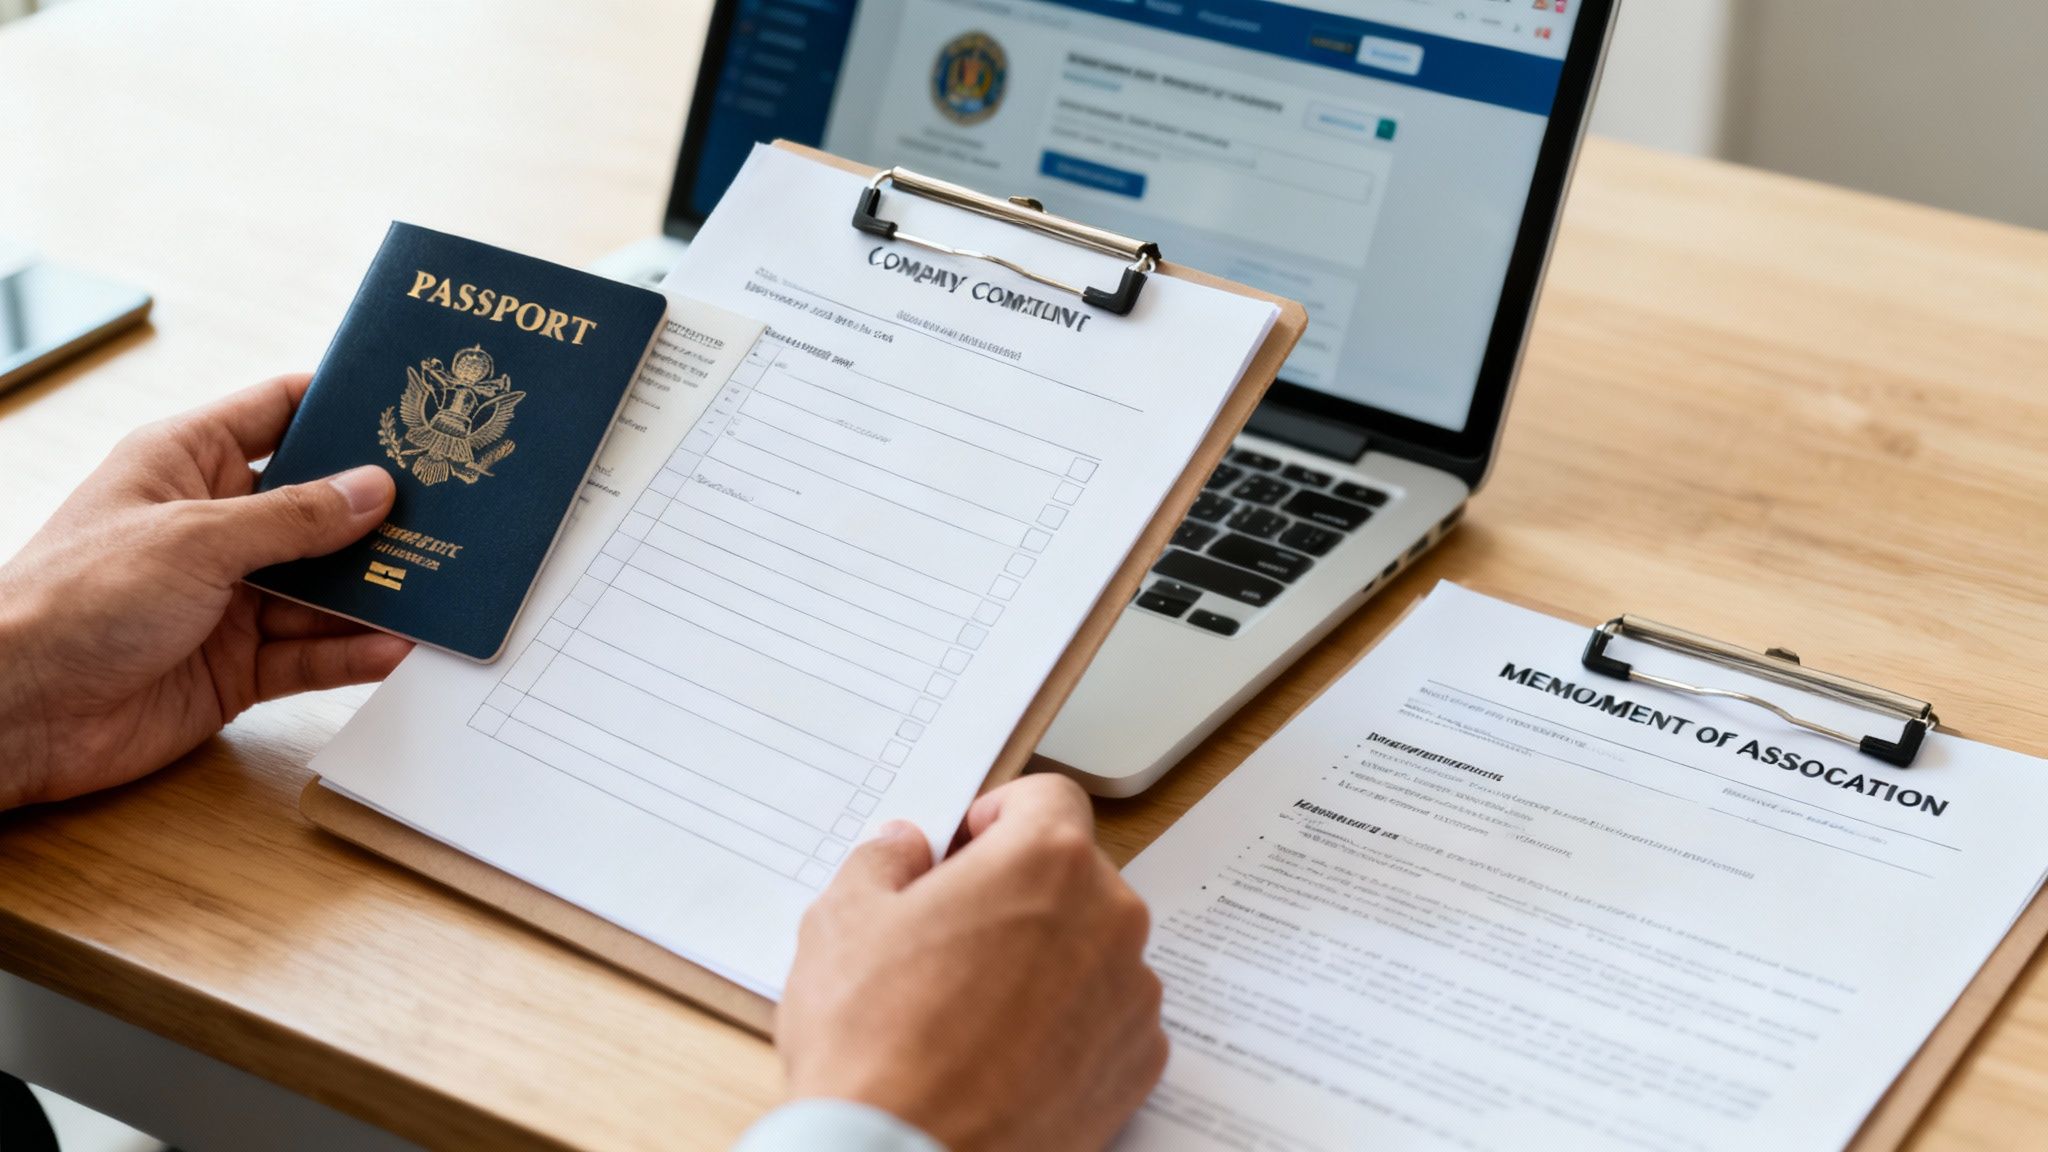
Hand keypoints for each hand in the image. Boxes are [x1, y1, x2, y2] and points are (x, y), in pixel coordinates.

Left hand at [0, 375, 411, 808]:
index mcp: (184, 464)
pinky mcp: (236, 666)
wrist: (17, 712)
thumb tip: (374, 488)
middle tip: (453, 503)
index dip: (338, 406)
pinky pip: (312, 653)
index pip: (275, 414)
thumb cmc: (73, 600)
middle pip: (316, 507)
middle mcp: (211, 527)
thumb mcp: (195, 539)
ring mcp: (226, 598)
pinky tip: (398, 646)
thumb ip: (294, 517)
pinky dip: (354, 652)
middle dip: (379, 510)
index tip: (407, 405)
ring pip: (324, 586)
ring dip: (377, 590)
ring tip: (441, 582)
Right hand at [777, 774, 1165, 1151]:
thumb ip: (883, 861)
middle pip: (1072, 873)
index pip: (1048, 797)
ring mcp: (1132, 996)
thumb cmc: (875, 1042)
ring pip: (1092, 946)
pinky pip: (1107, 1017)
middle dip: (1019, 891)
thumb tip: (905, 847)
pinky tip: (1006, 1054)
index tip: (964, 850)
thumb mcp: (842, 921)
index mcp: (1046, 862)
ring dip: (1047, 957)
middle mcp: (1110, 918)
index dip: (998, 815)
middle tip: (952, 935)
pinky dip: (1068, 1024)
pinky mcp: (1138, 1065)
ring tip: (974, 1007)